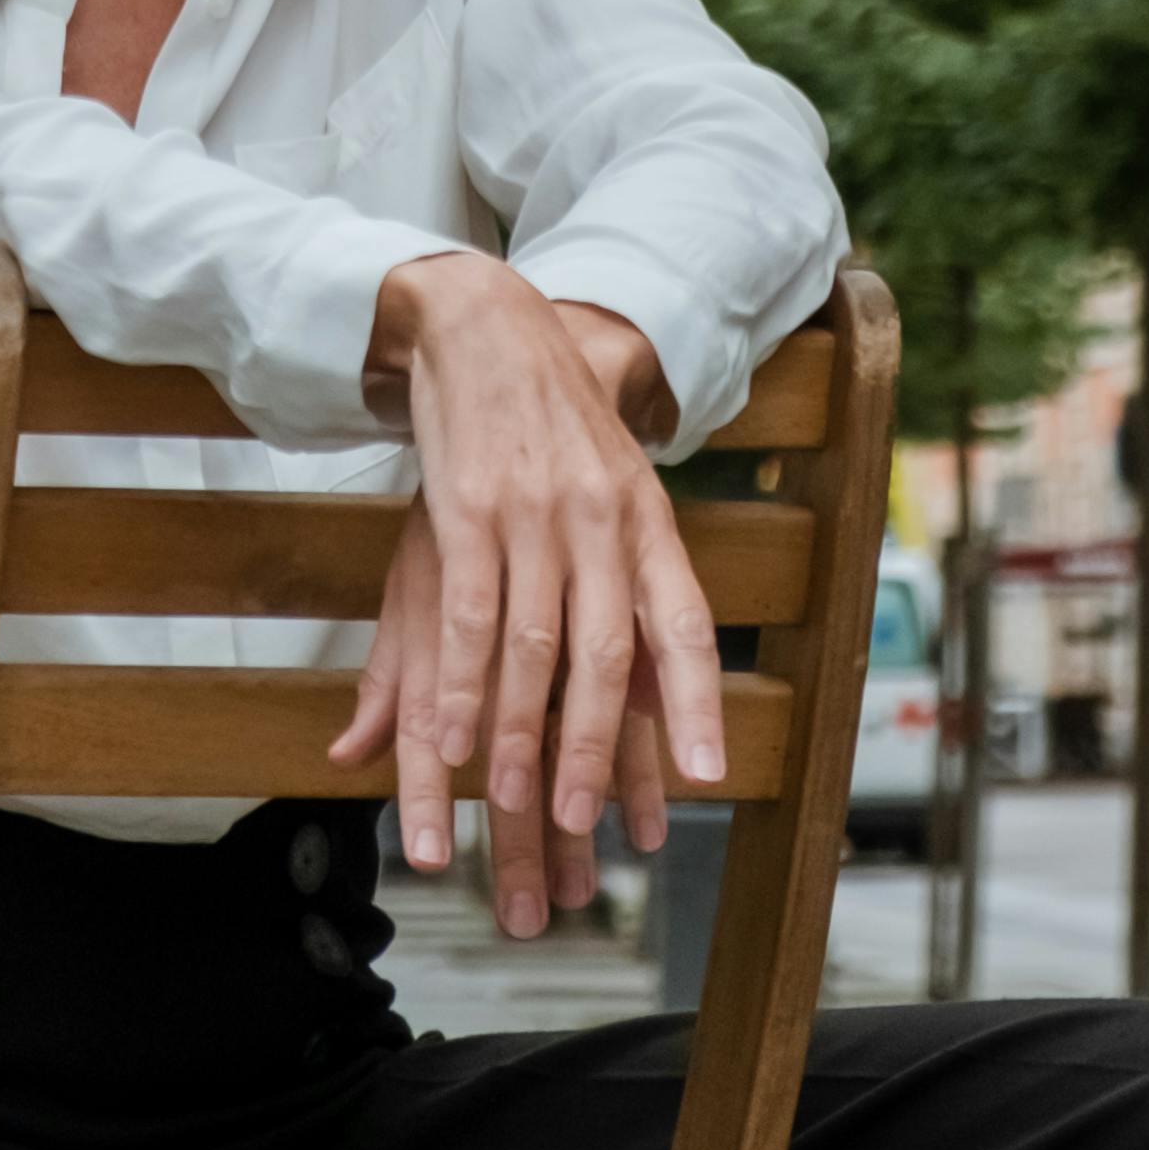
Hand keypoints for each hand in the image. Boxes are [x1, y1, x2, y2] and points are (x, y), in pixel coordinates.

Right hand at [333, 261, 724, 939]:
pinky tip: (446, 736)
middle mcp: (600, 519)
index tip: (702, 778)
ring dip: (518, 735)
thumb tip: (650, 695)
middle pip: (603, 655)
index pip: (682, 622)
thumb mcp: (615, 493)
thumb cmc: (554, 424)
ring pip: (531, 647)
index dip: (694, 703)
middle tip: (580, 826)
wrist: (487, 322)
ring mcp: (533, 511)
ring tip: (511, 805)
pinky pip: (465, 612)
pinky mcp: (467, 505)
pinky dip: (458, 682)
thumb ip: (631, 590)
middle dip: (591, 750)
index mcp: (646, 519)